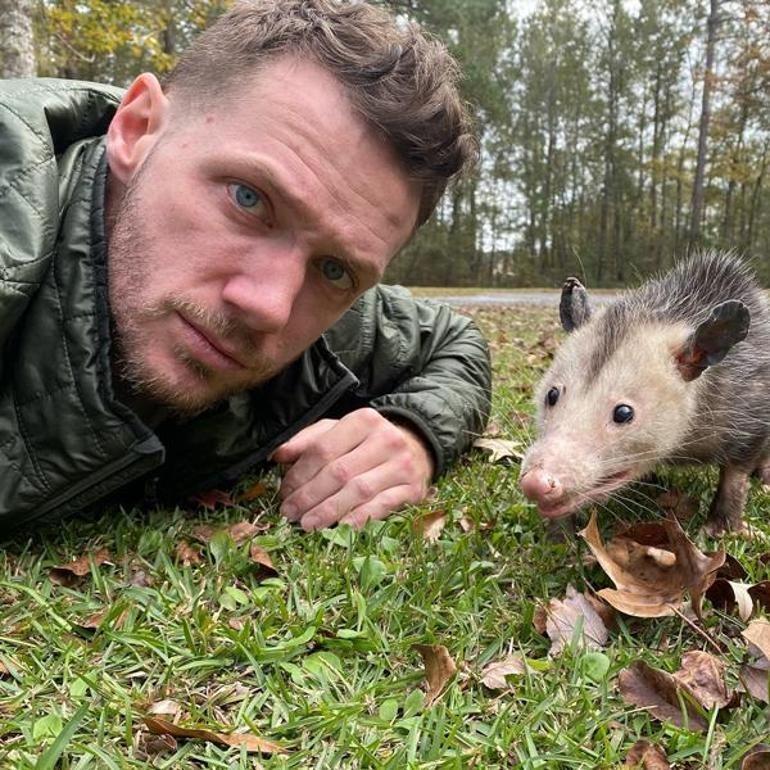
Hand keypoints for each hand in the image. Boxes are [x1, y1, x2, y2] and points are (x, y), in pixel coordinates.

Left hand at [271, 408, 433, 529]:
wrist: (416, 447)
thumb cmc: (367, 442)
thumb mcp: (339, 431)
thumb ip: (308, 440)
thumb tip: (277, 455)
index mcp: (363, 420)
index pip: (323, 449)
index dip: (300, 474)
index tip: (284, 492)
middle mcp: (386, 439)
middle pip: (339, 472)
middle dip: (309, 496)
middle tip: (289, 513)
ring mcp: (402, 465)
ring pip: (358, 490)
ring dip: (329, 510)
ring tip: (306, 524)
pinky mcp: (413, 488)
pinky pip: (382, 505)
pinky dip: (359, 518)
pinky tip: (340, 527)